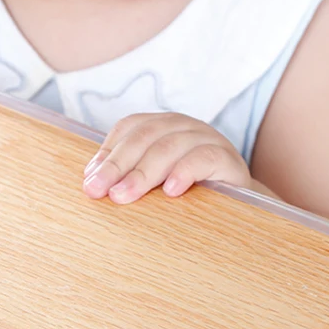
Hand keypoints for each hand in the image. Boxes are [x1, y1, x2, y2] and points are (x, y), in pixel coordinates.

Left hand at [83, 113, 250, 203]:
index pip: (129, 128)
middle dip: (117, 165)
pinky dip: (185, 172)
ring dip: (143, 173)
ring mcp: (207, 138)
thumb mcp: (154, 180)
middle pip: (145, 137)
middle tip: (100, 191)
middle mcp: (182, 126)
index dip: (108, 152)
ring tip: (124, 195)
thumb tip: (91, 181)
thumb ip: (127, 175)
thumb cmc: (187, 191)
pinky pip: (205, 159)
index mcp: (161, 125)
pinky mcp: (228, 158)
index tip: (90, 180)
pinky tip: (171, 191)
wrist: (238, 202)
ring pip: (170, 147)